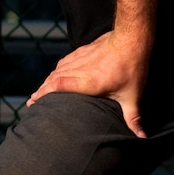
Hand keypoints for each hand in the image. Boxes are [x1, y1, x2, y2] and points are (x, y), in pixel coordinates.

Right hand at [26, 29, 151, 136]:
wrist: (132, 38)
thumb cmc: (132, 67)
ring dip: (47, 81)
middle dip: (40, 91)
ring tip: (40, 91)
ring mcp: (80, 58)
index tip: (33, 102)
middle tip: (32, 102)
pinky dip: (57, 70)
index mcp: (87, 81)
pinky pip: (65, 62)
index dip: (43, 93)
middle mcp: (80, 69)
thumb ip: (133, 118)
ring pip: (57, 70)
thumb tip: (141, 137)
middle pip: (53, 79)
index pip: (57, 86)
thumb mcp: (133, 95)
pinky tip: (56, 75)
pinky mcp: (83, 50)